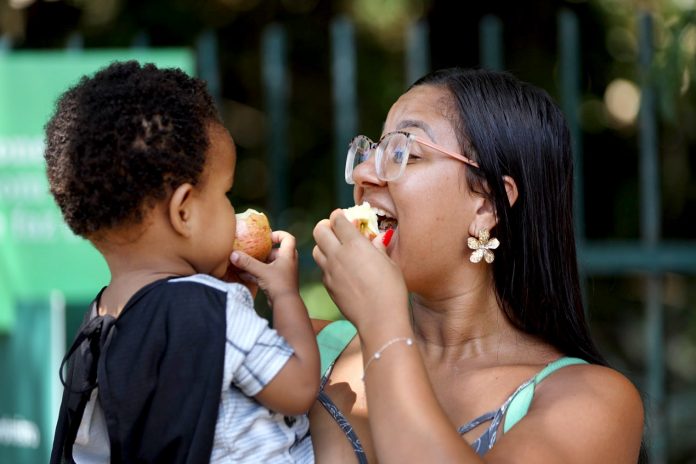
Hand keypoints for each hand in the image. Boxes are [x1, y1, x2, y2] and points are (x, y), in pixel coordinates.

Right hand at [230, 230, 300, 308]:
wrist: (286, 304)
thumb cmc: (278, 284)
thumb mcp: (261, 271)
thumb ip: (247, 263)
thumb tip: (233, 254)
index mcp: (288, 256)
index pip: (288, 238)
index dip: (279, 234)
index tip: (267, 236)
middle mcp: (288, 263)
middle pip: (278, 251)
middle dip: (265, 250)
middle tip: (254, 249)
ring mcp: (284, 273)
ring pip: (271, 264)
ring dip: (259, 262)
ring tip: (245, 261)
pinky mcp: (279, 283)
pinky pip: (267, 274)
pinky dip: (257, 273)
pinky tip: (243, 274)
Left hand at [312, 209, 407, 329]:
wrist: (379, 318)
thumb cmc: (391, 289)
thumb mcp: (389, 263)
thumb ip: (378, 248)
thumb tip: (376, 240)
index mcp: (355, 244)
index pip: (337, 219)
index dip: (339, 215)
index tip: (343, 217)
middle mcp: (338, 254)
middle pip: (319, 230)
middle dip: (326, 226)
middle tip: (335, 230)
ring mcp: (330, 271)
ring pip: (315, 250)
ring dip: (323, 245)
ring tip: (335, 249)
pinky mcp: (327, 286)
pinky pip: (322, 269)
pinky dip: (327, 265)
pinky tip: (339, 270)